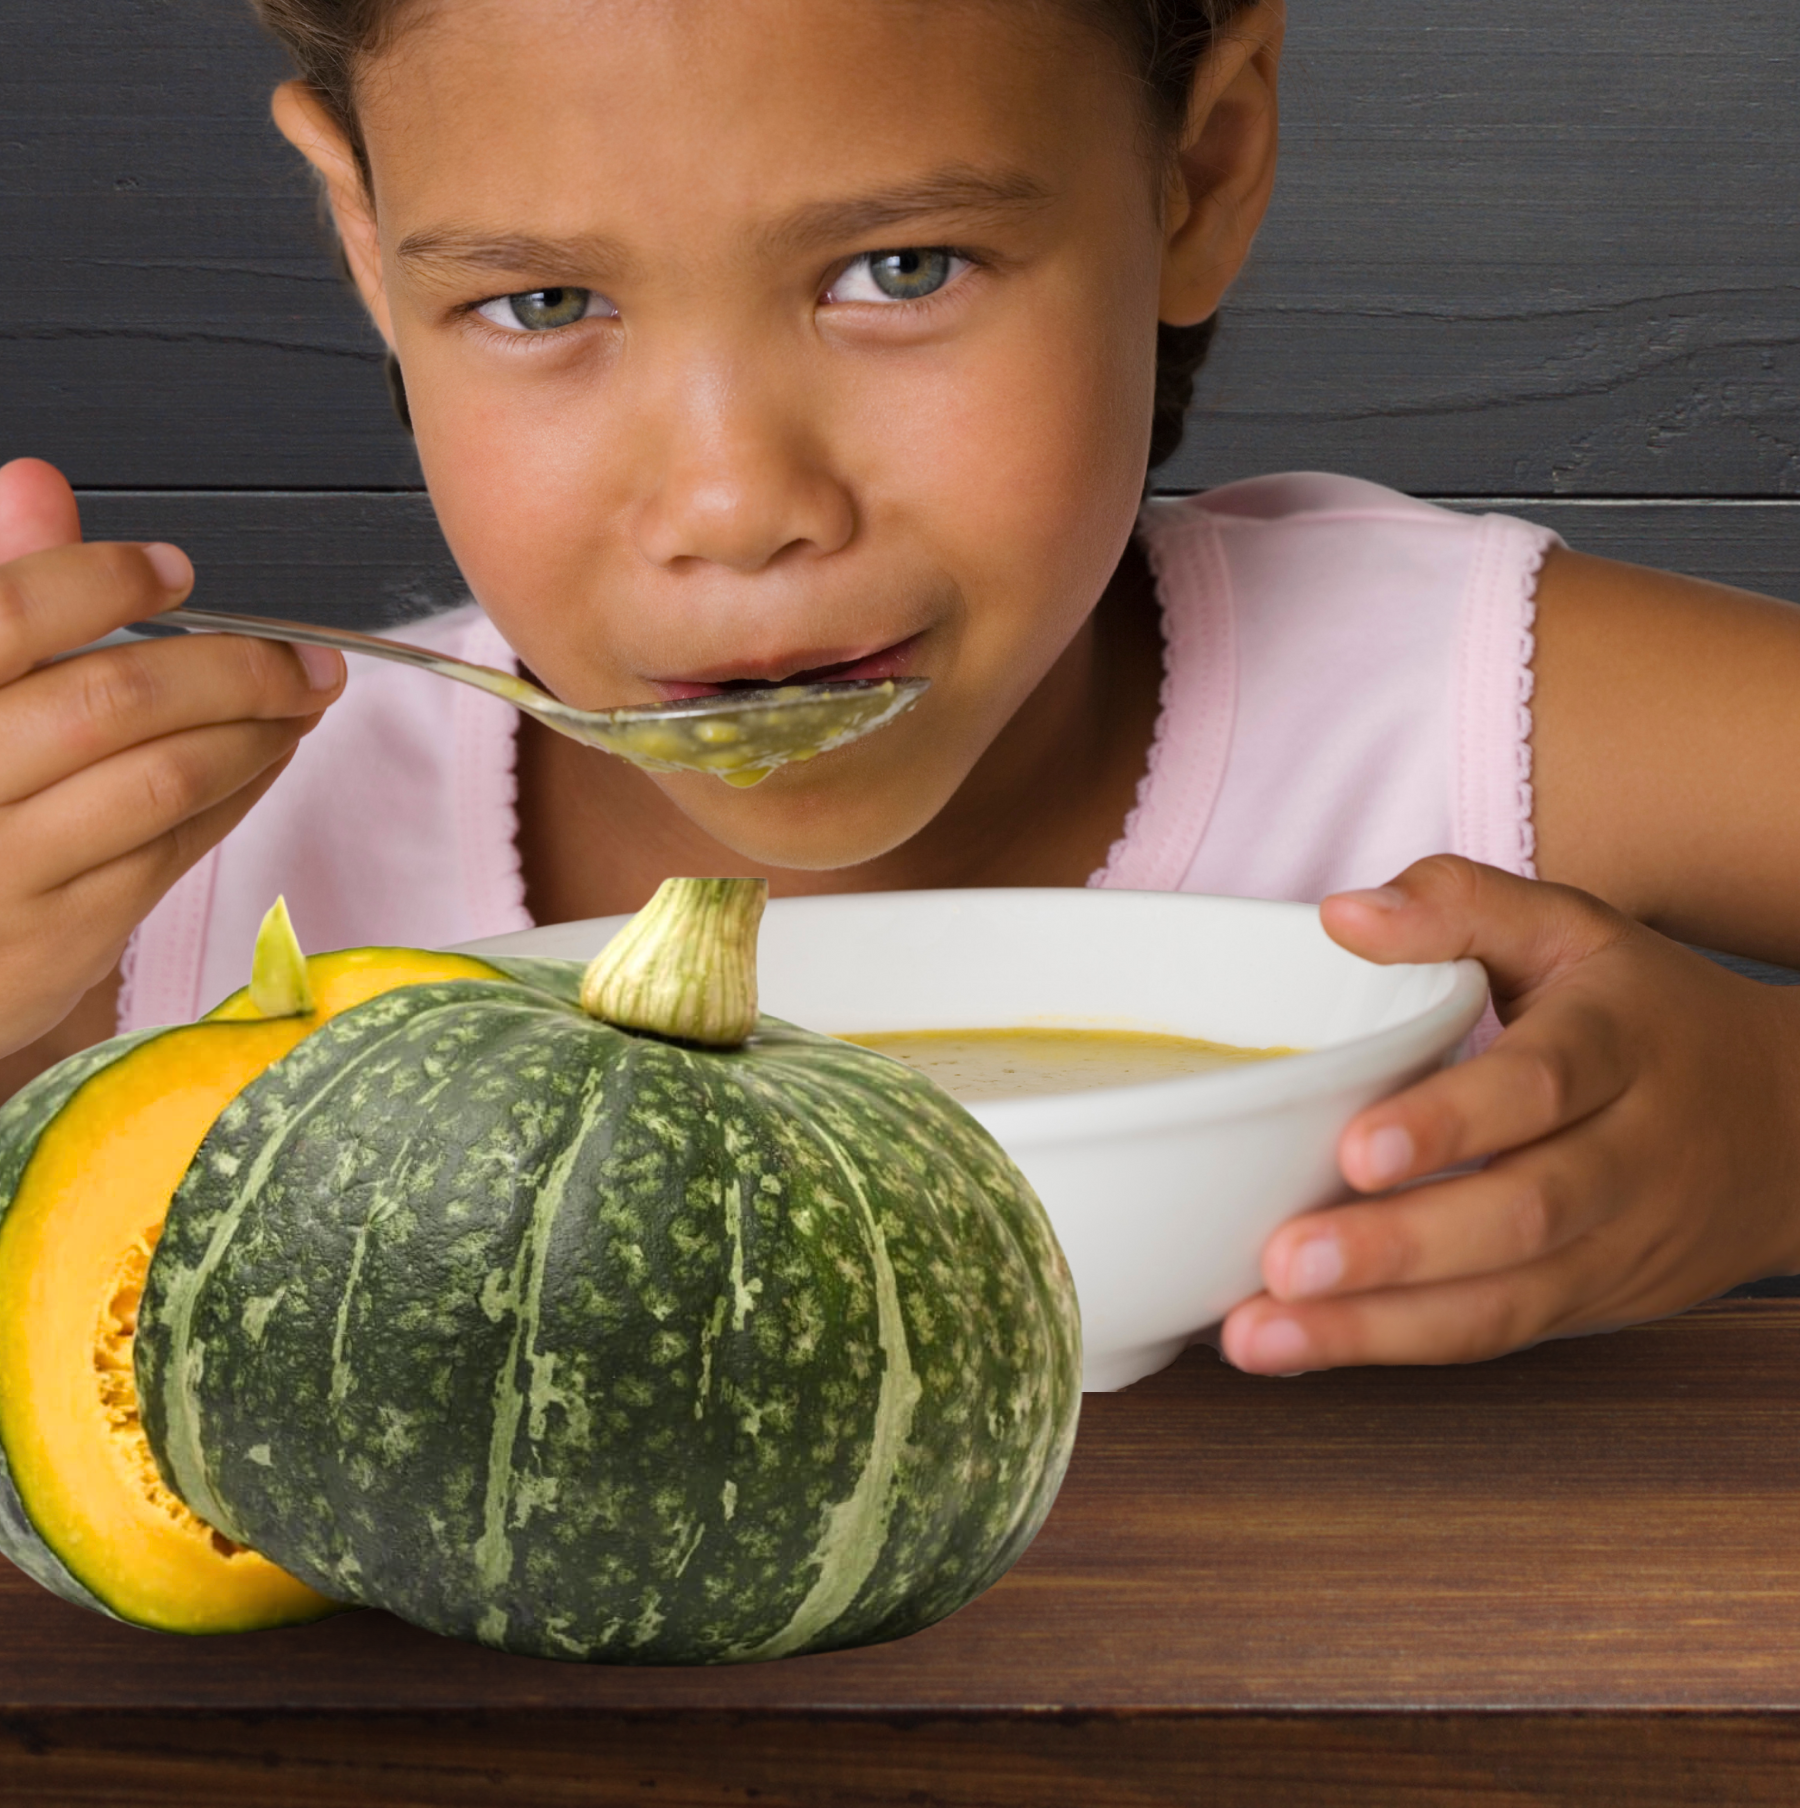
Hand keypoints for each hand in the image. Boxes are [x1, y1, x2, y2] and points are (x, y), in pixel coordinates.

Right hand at [0, 457, 346, 1058]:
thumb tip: (38, 482)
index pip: (11, 613)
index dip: (104, 580)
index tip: (174, 569)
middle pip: (115, 699)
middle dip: (234, 669)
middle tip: (301, 658)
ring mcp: (8, 866)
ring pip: (164, 777)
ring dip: (257, 732)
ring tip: (300, 703)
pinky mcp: (63, 931)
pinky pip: (177, 845)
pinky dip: (240, 790)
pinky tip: (266, 755)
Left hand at [1220, 855, 1799, 1373]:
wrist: (1792, 1128)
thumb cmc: (1644, 1016)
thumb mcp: (1570, 932)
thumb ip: (1458, 907)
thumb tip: (1342, 913)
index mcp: (1619, 1047)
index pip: (1541, 1086)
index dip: (1451, 1122)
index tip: (1356, 1148)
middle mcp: (1627, 1158)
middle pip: (1522, 1213)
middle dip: (1399, 1246)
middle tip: (1288, 1262)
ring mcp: (1613, 1246)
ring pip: (1504, 1301)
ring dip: (1374, 1325)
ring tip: (1262, 1333)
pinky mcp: (1586, 1306)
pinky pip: (1491, 1335)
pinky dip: (1391, 1346)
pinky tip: (1297, 1344)